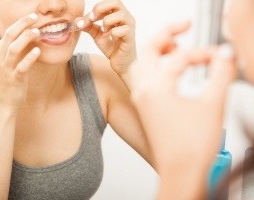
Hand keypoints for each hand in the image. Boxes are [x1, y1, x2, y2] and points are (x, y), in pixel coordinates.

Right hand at [0, 13, 40, 111]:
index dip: (19, 25)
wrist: (0, 106)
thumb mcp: (2, 66)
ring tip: (38, 31)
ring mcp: (4, 69)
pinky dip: (30, 57)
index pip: (6, 34)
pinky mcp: (14, 79)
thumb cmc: (4, 85)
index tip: (31, 21)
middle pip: (9, 35)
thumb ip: (9, 53)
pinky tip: (38, 51)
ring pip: (14, 48)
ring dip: (27, 37)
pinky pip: (22, 66)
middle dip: (22, 24)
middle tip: (34, 17)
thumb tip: (24, 40)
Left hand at [81, 0, 135, 76]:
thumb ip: (89, 26)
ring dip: (107, 21)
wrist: (121, 64)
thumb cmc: (112, 48)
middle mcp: (126, 18)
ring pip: (120, 14)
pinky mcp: (130, 37)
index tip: (88, 19)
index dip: (96, 8)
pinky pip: (123, 30)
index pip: (108, 2)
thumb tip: (77, 21)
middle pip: (116, 2)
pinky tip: (111, 38)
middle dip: (101, 8)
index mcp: (118, 15)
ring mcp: (129, 27)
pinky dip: (113, 33)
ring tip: (104, 31)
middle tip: (93, 19)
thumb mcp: (97, 35)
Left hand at [129, 22, 236, 175]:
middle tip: (182, 27)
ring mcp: (141, 101)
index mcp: (157, 88)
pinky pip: (143, 80)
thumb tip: (225, 56)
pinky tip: (169, 72)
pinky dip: (154, 69)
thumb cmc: (191, 148)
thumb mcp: (212, 105)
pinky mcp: (145, 109)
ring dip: (155, 53)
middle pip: (147, 51)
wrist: (180, 173)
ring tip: (174, 47)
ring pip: (141, 65)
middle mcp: (144, 92)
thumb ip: (220, 75)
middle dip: (164, 35)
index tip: (220, 57)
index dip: (203, 53)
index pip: (180, 58)